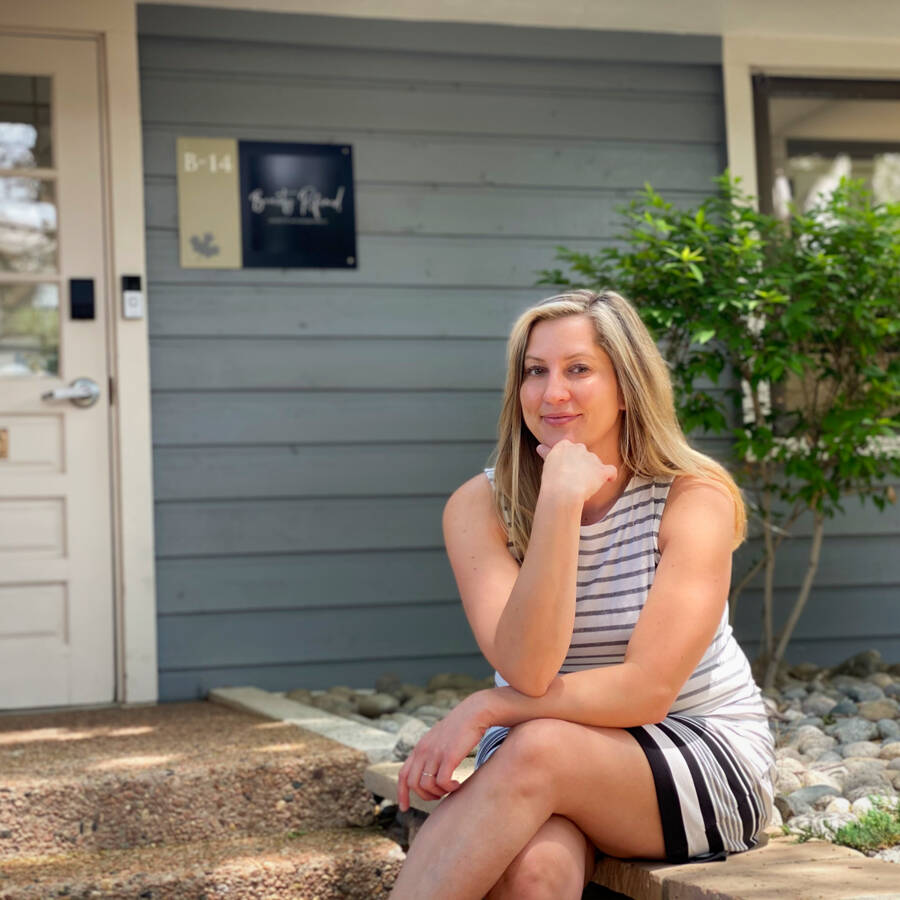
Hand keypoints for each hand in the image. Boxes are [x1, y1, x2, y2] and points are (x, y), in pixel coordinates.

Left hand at [396, 690, 493, 811]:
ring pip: (427, 786)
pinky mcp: (449, 755)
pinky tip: (458, 784)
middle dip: (425, 796)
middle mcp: (423, 750)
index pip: (403, 774)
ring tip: (451, 788)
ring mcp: (435, 752)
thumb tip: (430, 771)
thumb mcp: (440, 738)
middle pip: (414, 784)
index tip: (404, 807)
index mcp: (420, 747)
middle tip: (440, 796)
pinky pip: (442, 782)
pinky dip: (449, 788)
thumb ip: (432, 752)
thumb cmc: (461, 727)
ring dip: (439, 793)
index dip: (401, 793)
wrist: (475, 711)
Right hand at [536, 440, 617, 503]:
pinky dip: (610, 476)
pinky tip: (608, 480)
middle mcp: (579, 448)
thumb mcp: (547, 463)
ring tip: (584, 486)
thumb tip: (540, 447)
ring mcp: (591, 458)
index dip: (569, 459)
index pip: (569, 448)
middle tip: (573, 479)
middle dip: (581, 465)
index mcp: (565, 445)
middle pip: (584, 455)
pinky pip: (610, 471)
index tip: (566, 468)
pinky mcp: (601, 470)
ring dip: (593, 472)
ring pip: (596, 463)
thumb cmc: (552, 480)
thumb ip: (547, 453)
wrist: (562, 491)